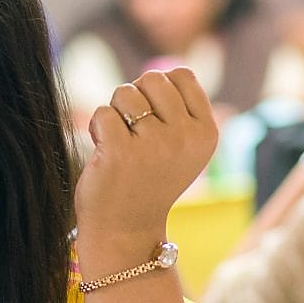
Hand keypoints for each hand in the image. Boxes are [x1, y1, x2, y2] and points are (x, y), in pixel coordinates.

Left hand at [75, 67, 217, 240]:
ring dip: (114, 112)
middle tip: (131, 130)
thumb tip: (158, 73)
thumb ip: (177, 109)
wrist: (126, 229)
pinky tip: (104, 152)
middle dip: (134, 97)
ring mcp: (154, 145)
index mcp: (206, 132)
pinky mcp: (120, 152)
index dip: (158, 90)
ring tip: (119, 143)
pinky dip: (97, 129)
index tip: (153, 120)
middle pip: (152, 78)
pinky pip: (102, 113)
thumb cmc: (147, 181)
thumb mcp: (180, 147)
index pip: (182, 74)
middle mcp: (185, 137)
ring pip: (124, 93)